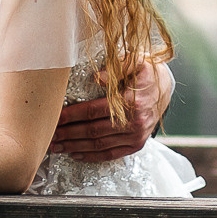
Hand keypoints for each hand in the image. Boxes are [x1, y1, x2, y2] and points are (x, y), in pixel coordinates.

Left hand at [48, 60, 171, 160]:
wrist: (166, 87)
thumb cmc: (146, 72)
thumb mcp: (136, 61)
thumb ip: (117, 67)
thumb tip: (97, 77)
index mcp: (131, 102)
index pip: (94, 111)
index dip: (73, 116)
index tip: (56, 117)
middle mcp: (134, 122)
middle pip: (93, 131)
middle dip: (69, 134)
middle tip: (50, 135)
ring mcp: (136, 136)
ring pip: (99, 145)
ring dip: (75, 147)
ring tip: (57, 146)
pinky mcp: (137, 144)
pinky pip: (111, 154)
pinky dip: (92, 156)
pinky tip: (76, 154)